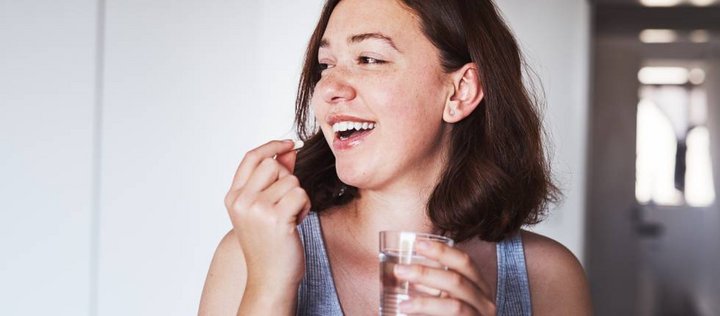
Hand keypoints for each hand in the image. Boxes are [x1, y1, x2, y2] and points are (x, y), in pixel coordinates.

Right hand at [224, 140, 310, 295]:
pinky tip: (295, 222)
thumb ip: (274, 177)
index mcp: (233, 197)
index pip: (251, 158)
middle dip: (287, 180)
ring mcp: (256, 209)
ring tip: (289, 217)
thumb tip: (289, 149)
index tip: (289, 144)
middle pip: (273, 165)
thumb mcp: (265, 207)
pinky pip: (300, 194)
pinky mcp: (275, 218)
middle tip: (285, 204)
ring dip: (298, 197)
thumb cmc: (269, 243)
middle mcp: (241, 201)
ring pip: (290, 180)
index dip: (271, 146)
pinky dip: (304, 207)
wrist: (270, 277)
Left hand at [393, 241, 495, 315]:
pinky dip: (428, 313)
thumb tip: (399, 272)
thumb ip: (432, 287)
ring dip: (424, 303)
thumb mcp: (447, 299)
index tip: (417, 243)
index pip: (465, 262)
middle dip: (425, 273)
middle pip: (457, 281)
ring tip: (401, 304)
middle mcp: (485, 303)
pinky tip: (407, 312)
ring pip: (454, 306)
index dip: (442, 251)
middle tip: (399, 270)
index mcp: (479, 288)